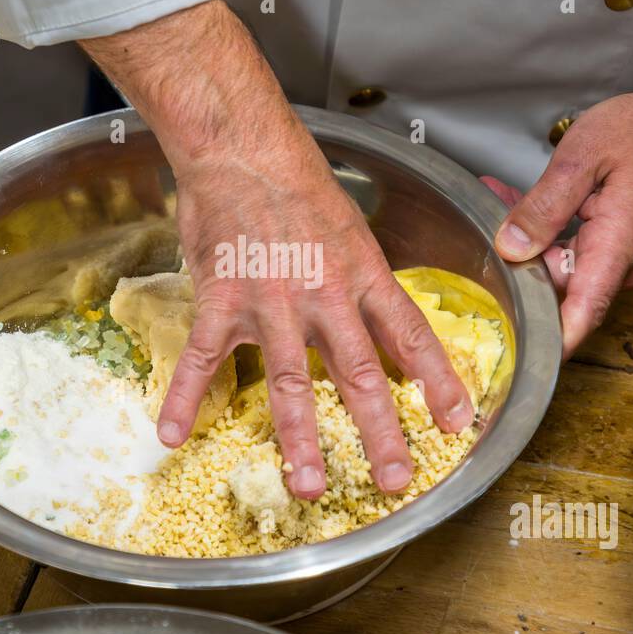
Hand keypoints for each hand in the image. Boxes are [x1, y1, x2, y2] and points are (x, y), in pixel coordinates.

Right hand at [81, 1, 472, 497]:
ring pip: (291, 382)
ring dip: (301, 439)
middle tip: (395, 479)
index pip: (410, 335)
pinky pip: (202, 360)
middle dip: (379, 432)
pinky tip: (172, 436)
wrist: (240, 148)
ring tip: (311, 485)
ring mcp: (272, 302)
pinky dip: (185, 399)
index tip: (459, 423)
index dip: (438, 381)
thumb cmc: (296, 181)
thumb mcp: (351, 228)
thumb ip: (361, 281)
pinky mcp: (221, 301)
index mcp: (362, 273)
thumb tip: (378, 323)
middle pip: (359, 373)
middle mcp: (324, 294)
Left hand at [484, 65, 632, 357]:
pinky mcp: (622, 250)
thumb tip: (512, 247)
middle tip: (490, 211)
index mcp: (617, 246)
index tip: (516, 354)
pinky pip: (578, 252)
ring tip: (501, 195)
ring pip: (563, 266)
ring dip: (531, 239)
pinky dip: (551, 231)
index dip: (549, 341)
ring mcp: (625, 260)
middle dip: (518, 259)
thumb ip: (544, 205)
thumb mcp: (583, 155)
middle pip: (560, 287)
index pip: (582, 313)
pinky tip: (527, 202)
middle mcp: (625, 265)